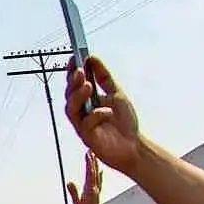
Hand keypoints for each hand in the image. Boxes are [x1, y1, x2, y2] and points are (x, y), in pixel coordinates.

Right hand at [65, 55, 144, 173]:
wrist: (134, 145)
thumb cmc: (125, 122)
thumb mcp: (117, 93)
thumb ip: (104, 77)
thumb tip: (93, 58)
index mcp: (86, 101)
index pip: (74, 84)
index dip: (71, 71)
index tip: (74, 58)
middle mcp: (81, 112)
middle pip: (69, 95)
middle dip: (73, 83)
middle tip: (80, 72)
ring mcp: (82, 124)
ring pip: (71, 109)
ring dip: (78, 96)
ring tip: (87, 87)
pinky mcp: (86, 137)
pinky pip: (85, 123)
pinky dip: (96, 115)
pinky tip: (107, 112)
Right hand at [66, 149, 103, 203]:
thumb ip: (74, 192)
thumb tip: (69, 182)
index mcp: (91, 189)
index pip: (90, 173)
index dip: (89, 163)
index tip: (88, 153)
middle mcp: (95, 187)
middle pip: (94, 171)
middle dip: (92, 160)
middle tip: (90, 150)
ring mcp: (97, 189)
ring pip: (97, 174)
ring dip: (95, 164)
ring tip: (94, 156)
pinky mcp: (97, 192)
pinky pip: (99, 179)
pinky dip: (99, 172)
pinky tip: (100, 170)